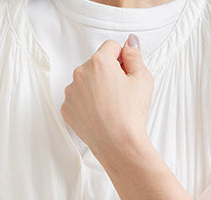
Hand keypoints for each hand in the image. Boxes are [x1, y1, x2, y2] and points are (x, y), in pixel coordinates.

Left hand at [61, 34, 153, 159]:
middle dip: (107, 73)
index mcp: (99, 62)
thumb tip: (130, 43)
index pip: (111, 46)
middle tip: (120, 94)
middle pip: (96, 64)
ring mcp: (71, 92)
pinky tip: (99, 114)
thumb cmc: (131, 114)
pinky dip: (87, 104)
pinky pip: (77, 99)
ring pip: (85, 81)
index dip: (122, 59)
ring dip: (95, 88)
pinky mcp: (67, 109)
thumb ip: (134, 55)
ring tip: (109, 106)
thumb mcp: (143, 79)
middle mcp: (80, 73)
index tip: (126, 75)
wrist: (118, 145)